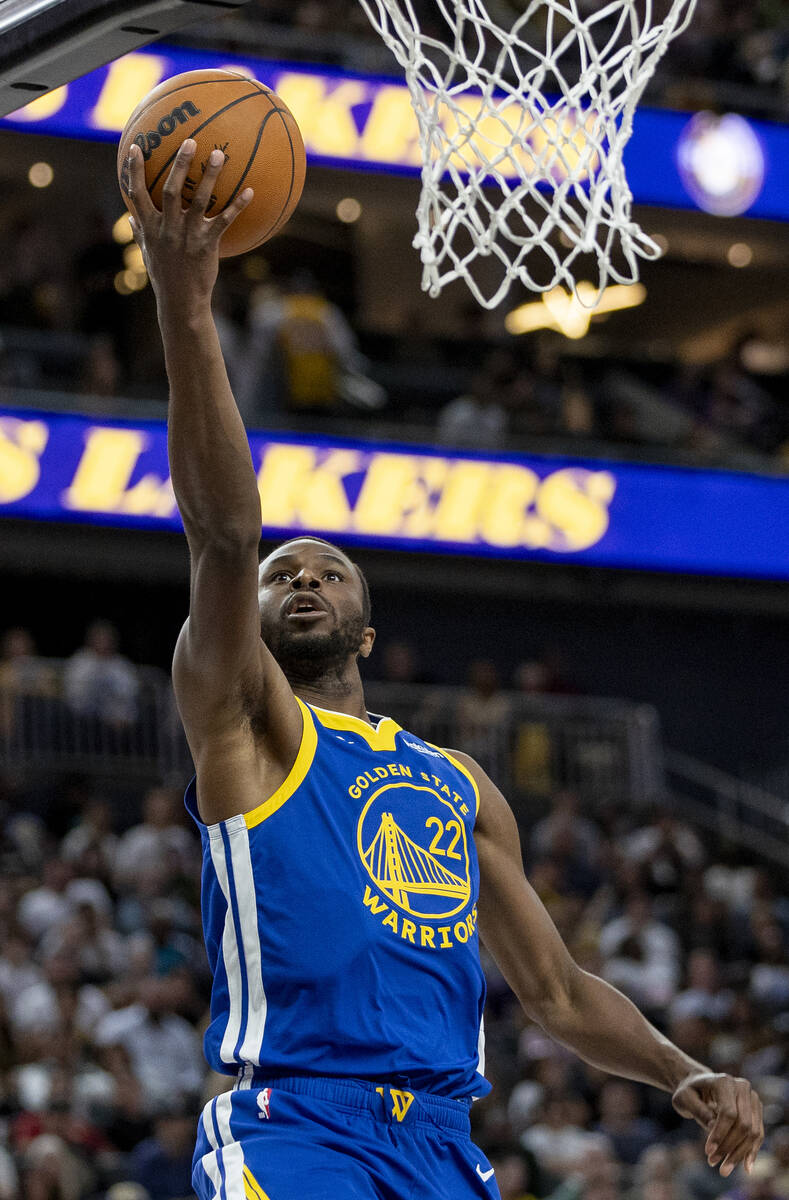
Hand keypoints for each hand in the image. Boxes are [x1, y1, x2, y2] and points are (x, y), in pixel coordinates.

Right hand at [125, 138, 252, 308]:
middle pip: (170, 189)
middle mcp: (168, 228)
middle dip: (179, 164)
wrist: (181, 302)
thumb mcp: (147, 255)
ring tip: (219, 155)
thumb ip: (140, 234)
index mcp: (150, 228)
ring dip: (210, 176)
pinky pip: (224, 221)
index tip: (137, 147)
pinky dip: (238, 205)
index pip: (137, 194)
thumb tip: (130, 219)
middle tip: (190, 141)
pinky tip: (250, 191)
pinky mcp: (207, 245)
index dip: (134, 170)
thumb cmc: (164, 278)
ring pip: (199, 200)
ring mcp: (188, 236)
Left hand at [672, 1071, 763, 1176]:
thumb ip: (699, 1111)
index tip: (708, 1152)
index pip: (729, 1113)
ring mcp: (752, 1098)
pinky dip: (751, 1151)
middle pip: (743, 1124)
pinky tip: (745, 1166)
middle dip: (729, 1148)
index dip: (720, 1134)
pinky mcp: (756, 1109)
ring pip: (753, 1132)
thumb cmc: (689, 1092)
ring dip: (740, 1153)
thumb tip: (714, 1128)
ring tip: (725, 1169)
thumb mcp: (684, 1099)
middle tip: (713, 1164)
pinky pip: (758, 1133)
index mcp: (724, 1081)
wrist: (698, 1084)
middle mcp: (742, 1087)